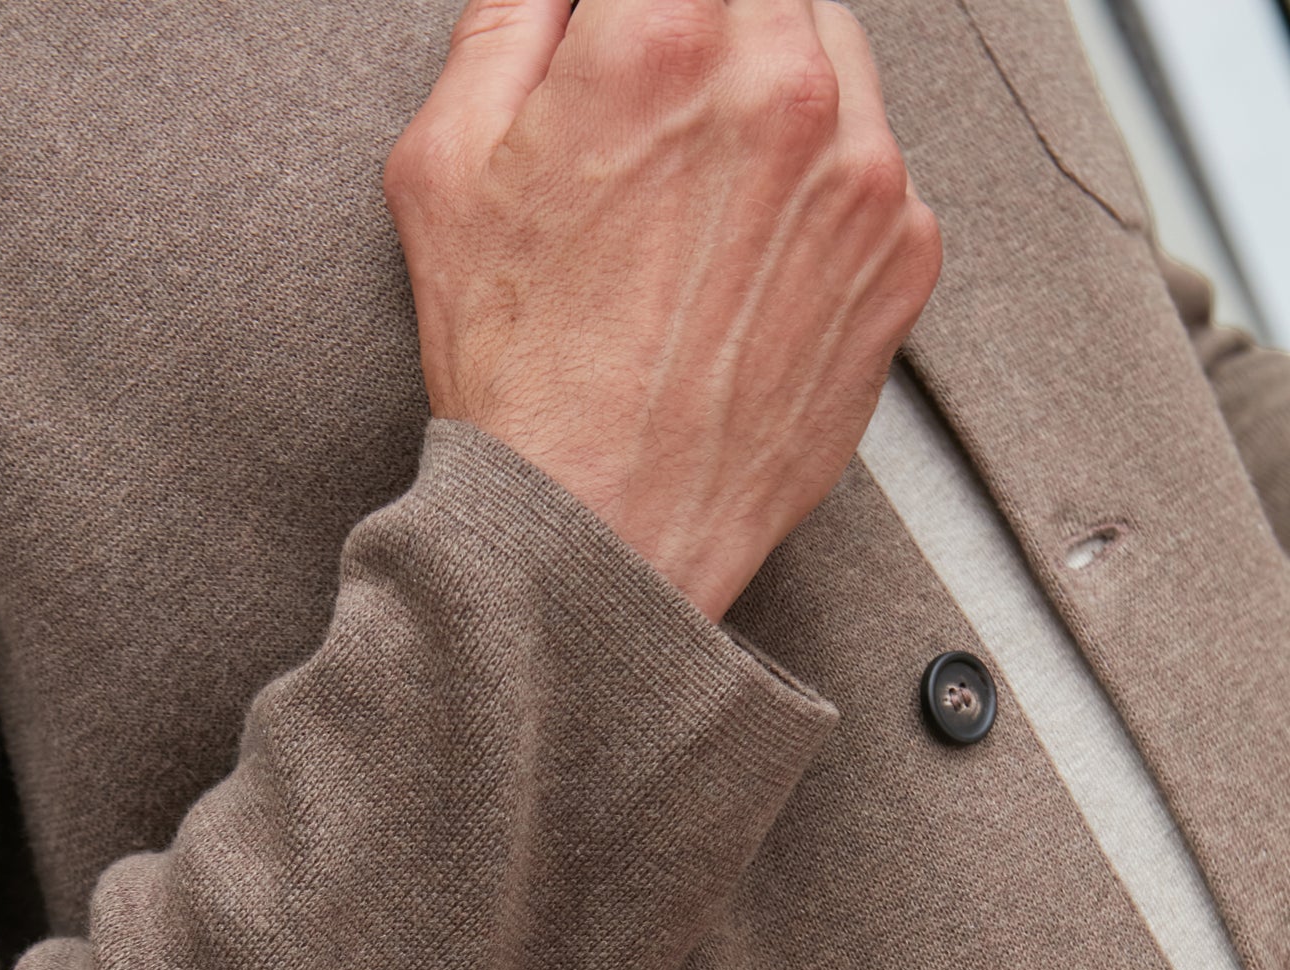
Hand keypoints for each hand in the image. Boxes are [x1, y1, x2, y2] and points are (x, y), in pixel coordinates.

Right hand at [383, 0, 941, 622]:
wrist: (600, 537)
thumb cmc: (523, 382)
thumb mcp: (445, 165)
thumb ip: (508, 18)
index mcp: (662, 37)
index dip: (631, 1)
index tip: (620, 28)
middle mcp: (784, 89)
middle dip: (704, 19)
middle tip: (651, 99)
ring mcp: (863, 174)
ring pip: (832, 46)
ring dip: (772, 76)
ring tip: (697, 177)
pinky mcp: (903, 255)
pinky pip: (876, 159)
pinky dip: (822, 176)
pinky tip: (744, 248)